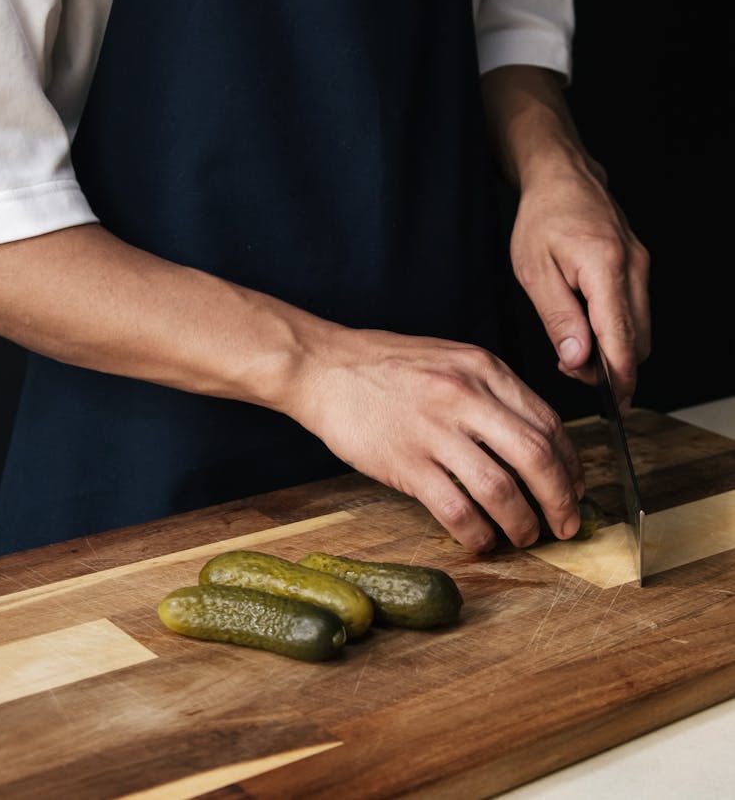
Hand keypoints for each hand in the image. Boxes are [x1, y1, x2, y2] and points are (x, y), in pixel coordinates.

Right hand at [286, 325, 584, 552]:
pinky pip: (457, 509)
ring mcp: (435, 431)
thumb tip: (533, 436)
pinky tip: (482, 539)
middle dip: (561, 499)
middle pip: (536, 457)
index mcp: (483, 368)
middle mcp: (465, 396)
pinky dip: (479, 533)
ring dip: (524, 522)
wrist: (323, 366)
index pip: (547, 421)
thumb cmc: (386, 364)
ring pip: (501, 489)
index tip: (576, 487)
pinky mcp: (406, 463)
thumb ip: (490, 390)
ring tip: (527, 535)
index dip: (570, 463)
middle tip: (567, 523)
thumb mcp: (450, 358)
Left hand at [510, 153, 650, 409]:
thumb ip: (558, 319)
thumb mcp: (534, 271)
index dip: (619, 379)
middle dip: (611, 367)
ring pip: (639, 328)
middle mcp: (634, 268)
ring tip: (572, 345)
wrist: (562, 177)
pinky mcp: (640, 266)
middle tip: (570, 367)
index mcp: (605, 267)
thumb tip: (579, 360)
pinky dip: (615, 327)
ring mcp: (642, 266)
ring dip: (613, 348)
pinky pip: (635, 310)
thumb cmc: (542, 218)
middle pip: (637, 341)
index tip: (612, 407)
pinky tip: (585, 325)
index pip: (622, 340)